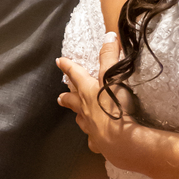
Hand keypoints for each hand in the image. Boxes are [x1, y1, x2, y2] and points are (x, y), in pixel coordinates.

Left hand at [56, 34, 142, 169]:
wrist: (120, 140)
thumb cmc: (114, 106)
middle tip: (59, 97)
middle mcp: (85, 109)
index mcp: (87, 91)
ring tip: (77, 116)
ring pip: (81, 120)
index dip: (68, 67)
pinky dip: (94, 138)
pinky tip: (96, 140)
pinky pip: (94, 140)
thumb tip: (108, 35)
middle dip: (67, 97)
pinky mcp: (99, 143)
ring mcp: (91, 128)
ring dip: (78, 116)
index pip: (76, 74)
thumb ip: (110, 56)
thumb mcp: (113, 77)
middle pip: (72, 101)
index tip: (59, 61)